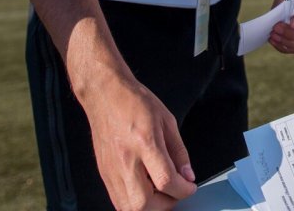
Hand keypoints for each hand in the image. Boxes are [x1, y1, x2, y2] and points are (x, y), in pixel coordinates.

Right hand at [79, 71, 195, 209]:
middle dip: (165, 204)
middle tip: (175, 192)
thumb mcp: (167, 120)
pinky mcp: (104, 174)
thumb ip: (179, 151)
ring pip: (128, 207)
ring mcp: (111, 170)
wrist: (105, 94)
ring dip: (149, 207)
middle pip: (143, 204)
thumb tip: (187, 176)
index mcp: (144, 143)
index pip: (165, 180)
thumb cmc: (135, 102)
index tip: (190, 186)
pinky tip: (145, 190)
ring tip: (160, 193)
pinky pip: (118, 200)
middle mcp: (125, 160)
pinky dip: (134, 202)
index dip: (183, 189)